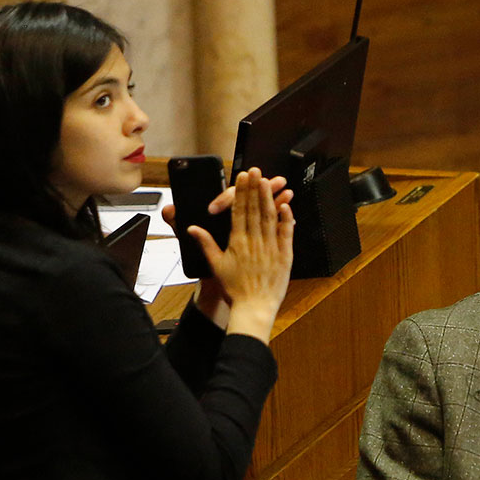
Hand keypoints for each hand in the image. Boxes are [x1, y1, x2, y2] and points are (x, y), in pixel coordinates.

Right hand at [188, 168, 293, 342]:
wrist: (253, 308)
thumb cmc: (235, 289)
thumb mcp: (216, 265)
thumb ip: (205, 243)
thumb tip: (192, 228)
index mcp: (237, 242)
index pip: (238, 211)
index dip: (240, 192)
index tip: (241, 178)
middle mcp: (254, 242)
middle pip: (254, 209)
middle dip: (254, 188)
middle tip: (255, 171)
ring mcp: (270, 248)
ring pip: (270, 217)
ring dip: (268, 197)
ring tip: (268, 181)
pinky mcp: (285, 256)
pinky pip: (286, 233)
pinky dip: (287, 218)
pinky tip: (286, 205)